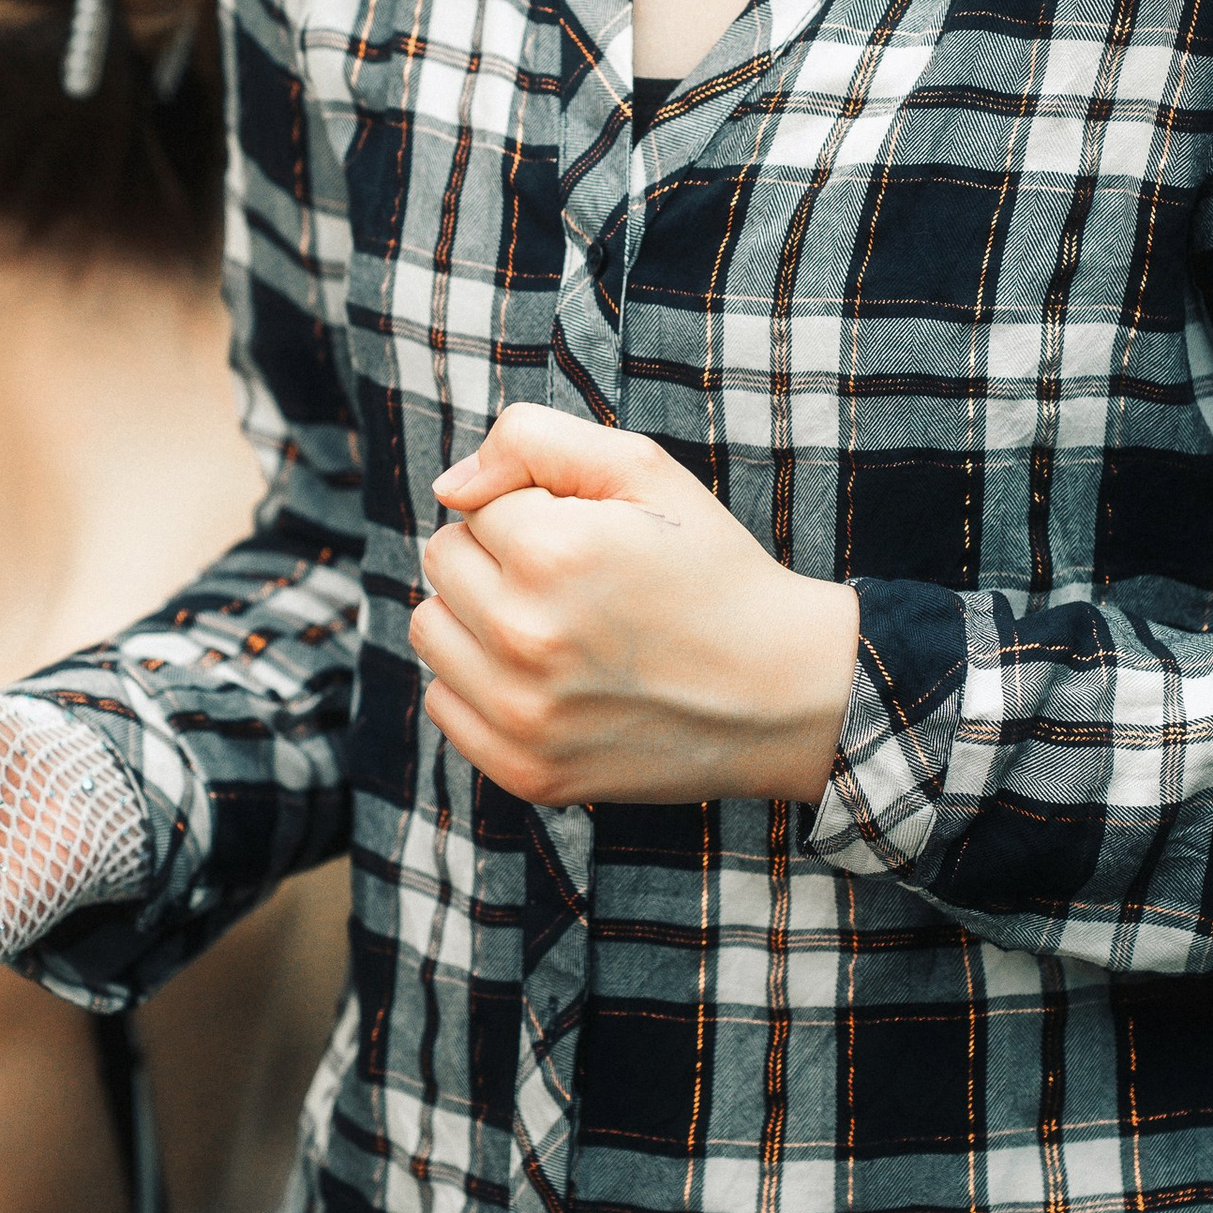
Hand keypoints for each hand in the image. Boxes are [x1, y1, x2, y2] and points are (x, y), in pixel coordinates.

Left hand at [412, 406, 859, 811]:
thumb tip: (448, 486)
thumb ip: (533, 441)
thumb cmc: (712, 570)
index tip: (590, 540)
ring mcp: (522, 715)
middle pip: (442, 562)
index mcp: (551, 552)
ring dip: (476, 618)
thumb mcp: (644, 469)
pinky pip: (442, 705)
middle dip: (497, 558)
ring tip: (554, 625)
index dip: (533, 513)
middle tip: (574, 581)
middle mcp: (524, 637)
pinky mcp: (525, 771)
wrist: (782, 693)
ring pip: (430, 630)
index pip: (474, 507)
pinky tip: (544, 678)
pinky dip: (479, 685)